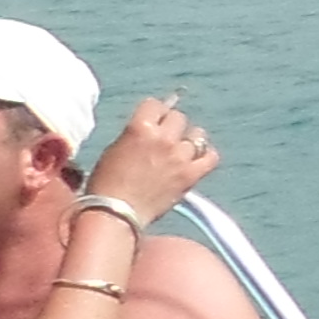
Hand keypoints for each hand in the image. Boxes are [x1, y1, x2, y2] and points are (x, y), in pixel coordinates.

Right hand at [84, 98, 217, 223]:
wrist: (116, 213)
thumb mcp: (115, 149)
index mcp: (140, 128)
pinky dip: (206, 156)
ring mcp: (179, 157)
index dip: (154, 112)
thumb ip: (137, 134)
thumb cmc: (107, 184)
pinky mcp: (190, 175)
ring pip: (197, 135)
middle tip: (165, 138)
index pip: (155, 104)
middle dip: (171, 126)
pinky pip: (211, 157)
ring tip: (180, 150)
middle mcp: (163, 138)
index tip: (153, 120)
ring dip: (189, 140)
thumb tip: (150, 128)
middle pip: (179, 117)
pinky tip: (197, 160)